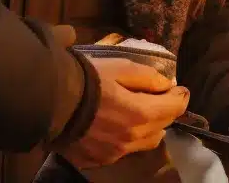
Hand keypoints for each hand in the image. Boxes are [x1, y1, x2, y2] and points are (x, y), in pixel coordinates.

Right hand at [60, 57, 188, 168]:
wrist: (48, 100)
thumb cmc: (86, 79)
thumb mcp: (120, 67)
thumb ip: (148, 78)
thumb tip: (167, 85)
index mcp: (141, 115)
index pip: (175, 109)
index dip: (180, 96)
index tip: (179, 89)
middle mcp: (132, 140)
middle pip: (162, 128)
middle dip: (164, 113)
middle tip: (157, 99)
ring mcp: (114, 153)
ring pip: (144, 144)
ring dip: (147, 129)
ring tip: (137, 115)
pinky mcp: (97, 160)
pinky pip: (121, 152)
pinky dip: (124, 140)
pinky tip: (113, 127)